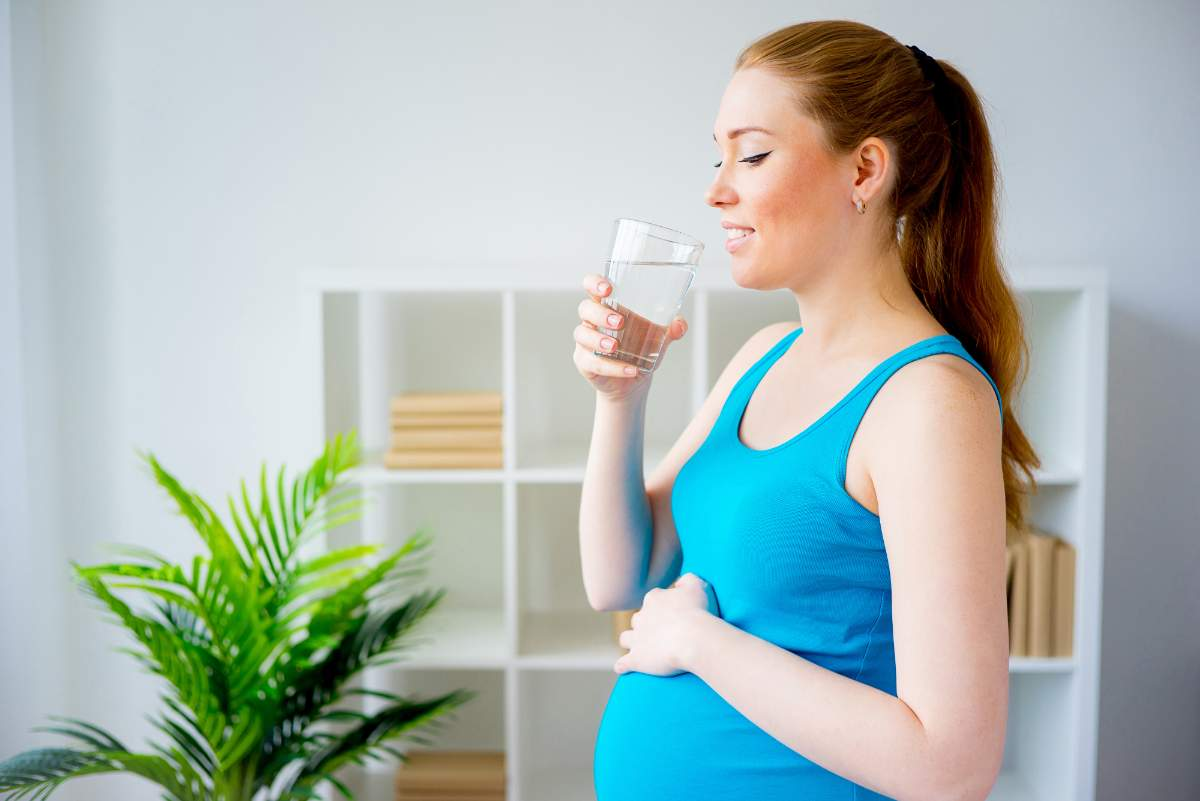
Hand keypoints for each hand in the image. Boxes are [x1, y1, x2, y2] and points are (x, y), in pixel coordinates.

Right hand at [573, 273, 686, 402]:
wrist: (633, 381)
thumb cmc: (640, 350)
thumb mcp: (658, 337)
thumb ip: (670, 329)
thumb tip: (679, 324)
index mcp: (607, 306)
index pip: (591, 286)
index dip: (595, 283)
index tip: (608, 289)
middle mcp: (592, 321)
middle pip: (585, 309)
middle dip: (600, 314)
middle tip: (620, 322)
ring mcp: (585, 342)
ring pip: (582, 334)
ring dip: (598, 340)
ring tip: (616, 347)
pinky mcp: (585, 362)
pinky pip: (592, 362)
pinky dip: (612, 367)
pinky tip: (629, 369)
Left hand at [614, 573, 716, 676]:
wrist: (692, 638)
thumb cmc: (697, 612)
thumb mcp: (697, 586)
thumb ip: (688, 579)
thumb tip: (681, 581)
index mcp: (654, 599)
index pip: (653, 600)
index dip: (662, 608)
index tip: (673, 615)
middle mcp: (641, 617)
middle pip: (638, 619)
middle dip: (645, 625)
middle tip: (660, 633)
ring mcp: (636, 639)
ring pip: (626, 638)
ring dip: (631, 642)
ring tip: (640, 649)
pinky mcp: (636, 658)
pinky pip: (623, 663)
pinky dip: (623, 666)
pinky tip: (624, 668)